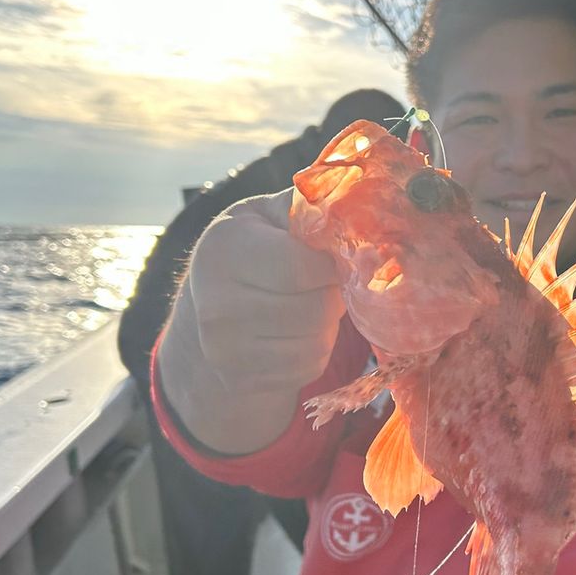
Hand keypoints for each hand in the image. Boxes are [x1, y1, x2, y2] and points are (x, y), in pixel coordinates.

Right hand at [158, 188, 346, 452]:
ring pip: (316, 340)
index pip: (301, 265)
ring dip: (328, 323)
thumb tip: (364, 198)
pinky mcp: (242, 377)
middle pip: (314, 309)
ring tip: (311, 302)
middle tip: (326, 283)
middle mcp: (215, 301)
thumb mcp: (274, 216)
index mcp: (224, 246)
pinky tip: (299, 331)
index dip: (334, 263)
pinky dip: (316, 349)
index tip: (341, 257)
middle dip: (333, 294)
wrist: (211, 310)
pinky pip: (308, 366)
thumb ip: (312, 207)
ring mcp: (225, 346)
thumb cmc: (257, 248)